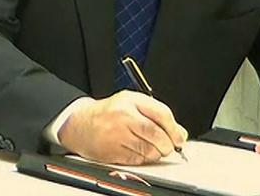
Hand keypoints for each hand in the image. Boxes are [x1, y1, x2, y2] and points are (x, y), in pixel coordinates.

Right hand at [57, 92, 187, 164]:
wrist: (79, 124)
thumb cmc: (107, 113)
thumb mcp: (130, 103)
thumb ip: (155, 114)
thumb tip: (179, 132)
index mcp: (130, 100)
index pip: (162, 113)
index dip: (174, 129)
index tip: (179, 137)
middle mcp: (124, 115)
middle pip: (157, 134)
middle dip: (167, 144)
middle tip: (168, 146)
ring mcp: (117, 134)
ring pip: (150, 149)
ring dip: (156, 153)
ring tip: (150, 147)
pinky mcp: (113, 150)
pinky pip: (138, 159)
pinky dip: (143, 158)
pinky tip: (137, 151)